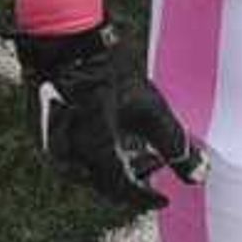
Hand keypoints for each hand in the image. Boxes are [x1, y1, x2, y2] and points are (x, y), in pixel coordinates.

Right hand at [17, 23, 204, 208]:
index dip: (146, 199)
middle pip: (105, 184)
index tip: (164, 199)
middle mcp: (68, 159)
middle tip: (154, 165)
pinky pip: (72, 156)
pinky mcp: (42, 134)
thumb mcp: (151, 109)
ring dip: (114, 167)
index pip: (123, 192)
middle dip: (132, 180)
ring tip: (136, 148)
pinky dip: (95, 155)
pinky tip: (109, 137)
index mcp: (95, 157)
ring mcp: (50, 147)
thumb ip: (176, 145)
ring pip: (87, 171)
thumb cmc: (109, 71)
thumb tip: (199, 176)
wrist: (64, 42)